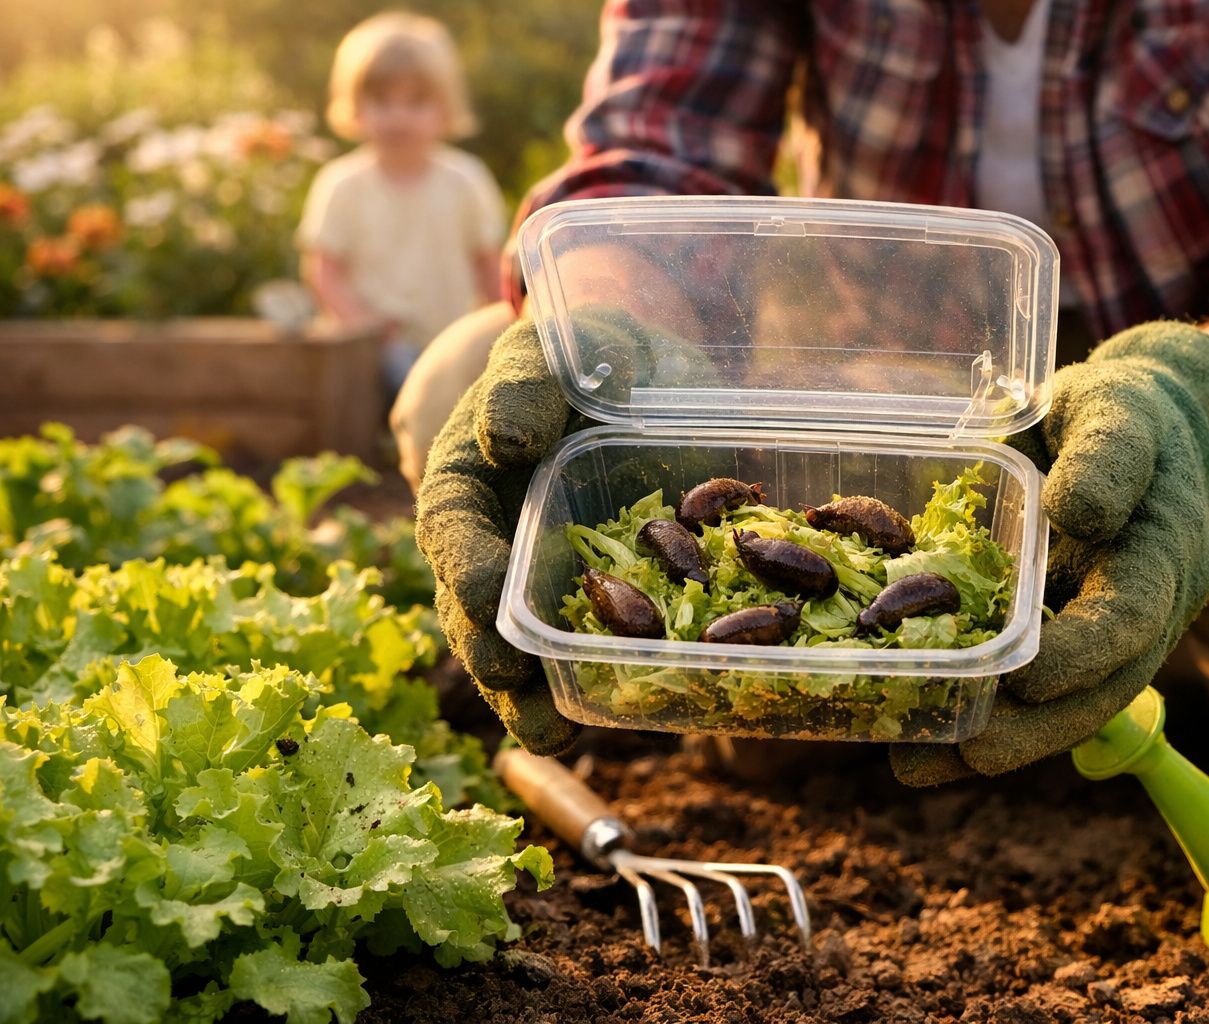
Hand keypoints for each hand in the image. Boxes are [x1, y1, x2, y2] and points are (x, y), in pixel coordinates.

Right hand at [415, 317, 579, 753]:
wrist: (650, 376)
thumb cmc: (592, 350)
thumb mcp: (559, 349)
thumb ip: (527, 385)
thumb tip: (503, 442)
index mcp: (467, 478)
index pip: (452, 527)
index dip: (465, 564)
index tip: (483, 596)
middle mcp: (490, 540)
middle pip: (473, 606)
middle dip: (489, 650)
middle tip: (513, 680)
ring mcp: (535, 581)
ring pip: (516, 647)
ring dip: (528, 696)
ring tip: (553, 733)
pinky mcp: (588, 603)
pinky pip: (576, 653)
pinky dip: (584, 691)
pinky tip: (607, 722)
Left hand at [891, 322, 1208, 784]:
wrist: (1143, 426)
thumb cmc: (1124, 412)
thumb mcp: (1119, 412)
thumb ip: (1108, 455)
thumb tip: (1078, 512)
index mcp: (1164, 560)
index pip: (1131, 618)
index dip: (1084, 653)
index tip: (1028, 676)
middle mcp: (1142, 614)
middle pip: (1097, 690)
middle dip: (1033, 729)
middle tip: (968, 755)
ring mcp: (1103, 634)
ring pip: (1060, 704)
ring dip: (995, 740)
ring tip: (918, 765)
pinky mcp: (1064, 637)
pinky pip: (1028, 688)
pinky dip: (979, 715)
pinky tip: (914, 739)